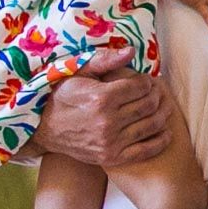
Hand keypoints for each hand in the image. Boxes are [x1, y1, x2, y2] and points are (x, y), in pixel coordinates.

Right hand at [29, 48, 172, 166]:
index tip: (145, 81)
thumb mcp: (76, 73)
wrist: (41, 129)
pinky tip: (166, 131)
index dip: (147, 81)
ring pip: (152, 125)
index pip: (140, 87)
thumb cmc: (60, 96)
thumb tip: (131, 51)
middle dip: (156, 95)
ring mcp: (111, 142)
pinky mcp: (112, 158)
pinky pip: (147, 150)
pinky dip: (161, 140)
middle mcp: (107, 122)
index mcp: (101, 98)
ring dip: (163, 114)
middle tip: (156, 92)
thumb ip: (104, 61)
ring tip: (163, 107)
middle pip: (148, 105)